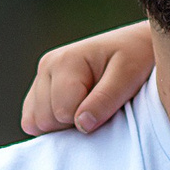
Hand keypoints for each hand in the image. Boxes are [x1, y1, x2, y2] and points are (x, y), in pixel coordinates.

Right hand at [21, 21, 154, 135]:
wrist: (137, 44)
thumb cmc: (137, 58)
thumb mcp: (128, 77)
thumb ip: (105, 100)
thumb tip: (81, 125)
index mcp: (65, 61)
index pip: (63, 112)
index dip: (87, 119)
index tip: (108, 106)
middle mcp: (47, 66)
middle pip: (45, 120)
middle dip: (72, 123)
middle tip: (99, 107)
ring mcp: (41, 76)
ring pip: (35, 122)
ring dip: (62, 125)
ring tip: (88, 107)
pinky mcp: (39, 88)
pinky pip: (32, 120)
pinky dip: (52, 124)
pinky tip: (75, 112)